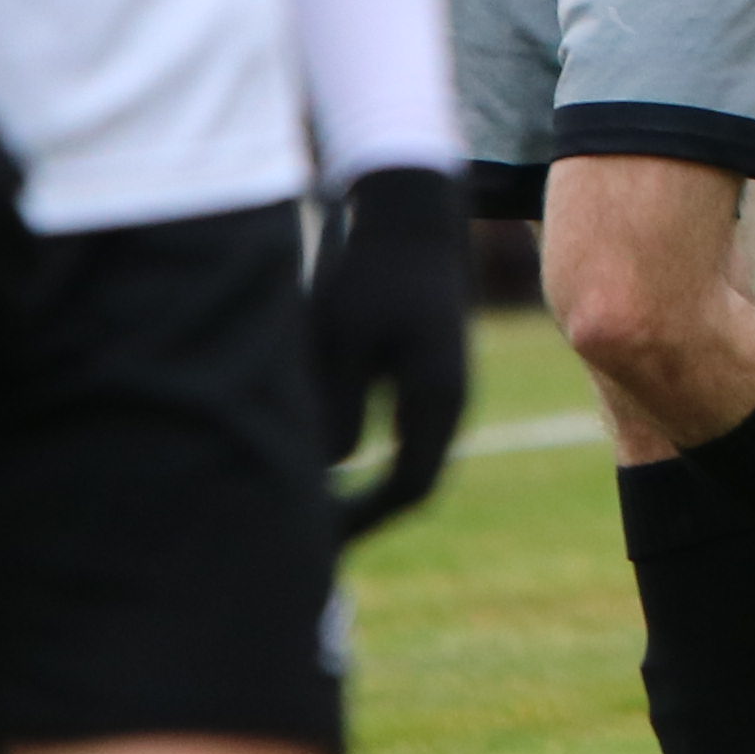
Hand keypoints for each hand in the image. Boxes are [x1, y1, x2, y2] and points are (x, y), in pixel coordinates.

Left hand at [306, 162, 473, 541]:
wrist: (408, 216)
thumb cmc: (371, 271)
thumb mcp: (343, 337)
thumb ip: (338, 405)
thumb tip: (330, 467)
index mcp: (438, 396)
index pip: (411, 486)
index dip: (365, 518)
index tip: (318, 537)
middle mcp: (446, 401)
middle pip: (413, 482)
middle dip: (362, 511)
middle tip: (308, 535)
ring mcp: (437, 389)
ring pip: (404, 457)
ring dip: (362, 483)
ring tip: (308, 503)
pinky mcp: (420, 374)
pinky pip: (397, 432)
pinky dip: (360, 454)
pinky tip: (317, 454)